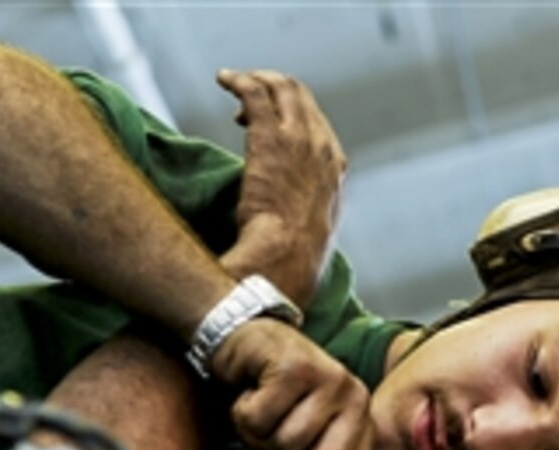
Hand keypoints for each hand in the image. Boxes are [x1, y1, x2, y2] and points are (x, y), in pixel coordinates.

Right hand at [210, 317, 370, 449]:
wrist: (245, 339)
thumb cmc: (270, 390)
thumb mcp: (290, 438)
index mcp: (357, 416)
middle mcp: (351, 395)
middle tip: (272, 437)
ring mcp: (327, 378)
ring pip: (287, 443)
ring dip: (260, 434)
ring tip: (262, 410)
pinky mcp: (296, 366)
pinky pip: (262, 419)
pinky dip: (244, 413)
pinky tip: (251, 392)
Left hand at [216, 69, 347, 307]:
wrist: (285, 261)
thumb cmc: (291, 262)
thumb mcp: (309, 239)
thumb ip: (304, 222)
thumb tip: (291, 232)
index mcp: (334, 173)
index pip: (318, 127)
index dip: (292, 118)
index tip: (266, 127)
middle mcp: (324, 149)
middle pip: (303, 99)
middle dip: (275, 90)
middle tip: (248, 96)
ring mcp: (299, 139)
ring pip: (282, 88)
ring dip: (257, 79)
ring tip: (233, 81)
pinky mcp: (270, 138)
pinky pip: (256, 92)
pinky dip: (239, 80)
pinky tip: (224, 79)